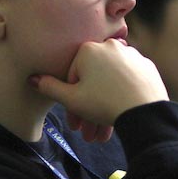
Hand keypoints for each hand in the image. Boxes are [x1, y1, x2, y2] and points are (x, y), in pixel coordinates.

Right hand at [29, 39, 168, 125]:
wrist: (144, 111)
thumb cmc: (104, 103)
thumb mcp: (71, 99)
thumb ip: (49, 87)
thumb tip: (32, 79)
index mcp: (89, 49)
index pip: (73, 76)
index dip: (72, 102)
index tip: (75, 122)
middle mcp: (110, 45)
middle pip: (93, 80)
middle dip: (89, 109)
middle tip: (89, 133)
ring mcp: (130, 54)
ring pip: (110, 82)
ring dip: (104, 106)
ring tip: (103, 132)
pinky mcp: (145, 65)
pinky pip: (127, 81)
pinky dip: (121, 96)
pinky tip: (120, 113)